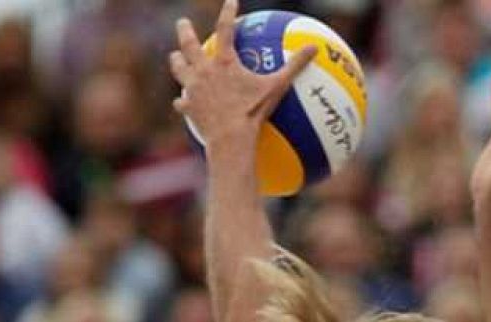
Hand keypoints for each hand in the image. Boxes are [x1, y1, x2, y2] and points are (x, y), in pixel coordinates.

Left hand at [169, 0, 314, 151]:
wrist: (229, 139)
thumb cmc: (253, 112)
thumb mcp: (277, 89)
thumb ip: (294, 67)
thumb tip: (314, 48)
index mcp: (223, 62)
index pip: (225, 29)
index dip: (229, 12)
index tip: (230, 1)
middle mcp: (203, 70)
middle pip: (188, 44)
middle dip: (184, 30)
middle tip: (182, 22)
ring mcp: (192, 88)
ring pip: (178, 68)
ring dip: (177, 61)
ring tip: (176, 57)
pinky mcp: (188, 107)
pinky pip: (182, 101)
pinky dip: (183, 101)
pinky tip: (183, 103)